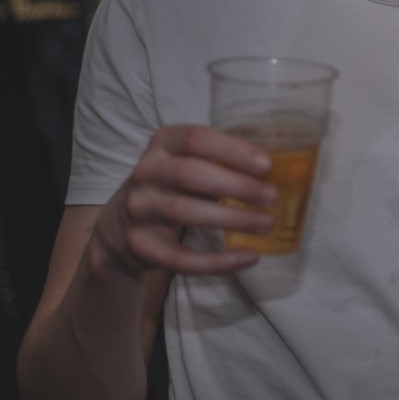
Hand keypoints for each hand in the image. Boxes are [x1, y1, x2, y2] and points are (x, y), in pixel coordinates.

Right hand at [88, 124, 274, 280]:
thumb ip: (221, 161)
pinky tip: (248, 257)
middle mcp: (145, 172)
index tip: (267, 165)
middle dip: (237, 186)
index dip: (233, 150)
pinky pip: (180, 257)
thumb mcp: (188, 162)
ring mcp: (138, 209)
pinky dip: (217, 261)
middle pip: (190, 174)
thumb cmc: (174, 187)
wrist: (120, 229)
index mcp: (162, 144)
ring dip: (232, 220)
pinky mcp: (139, 245)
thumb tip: (278, 168)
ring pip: (184, 212)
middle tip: (272, 197)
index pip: (196, 138)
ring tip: (266, 224)